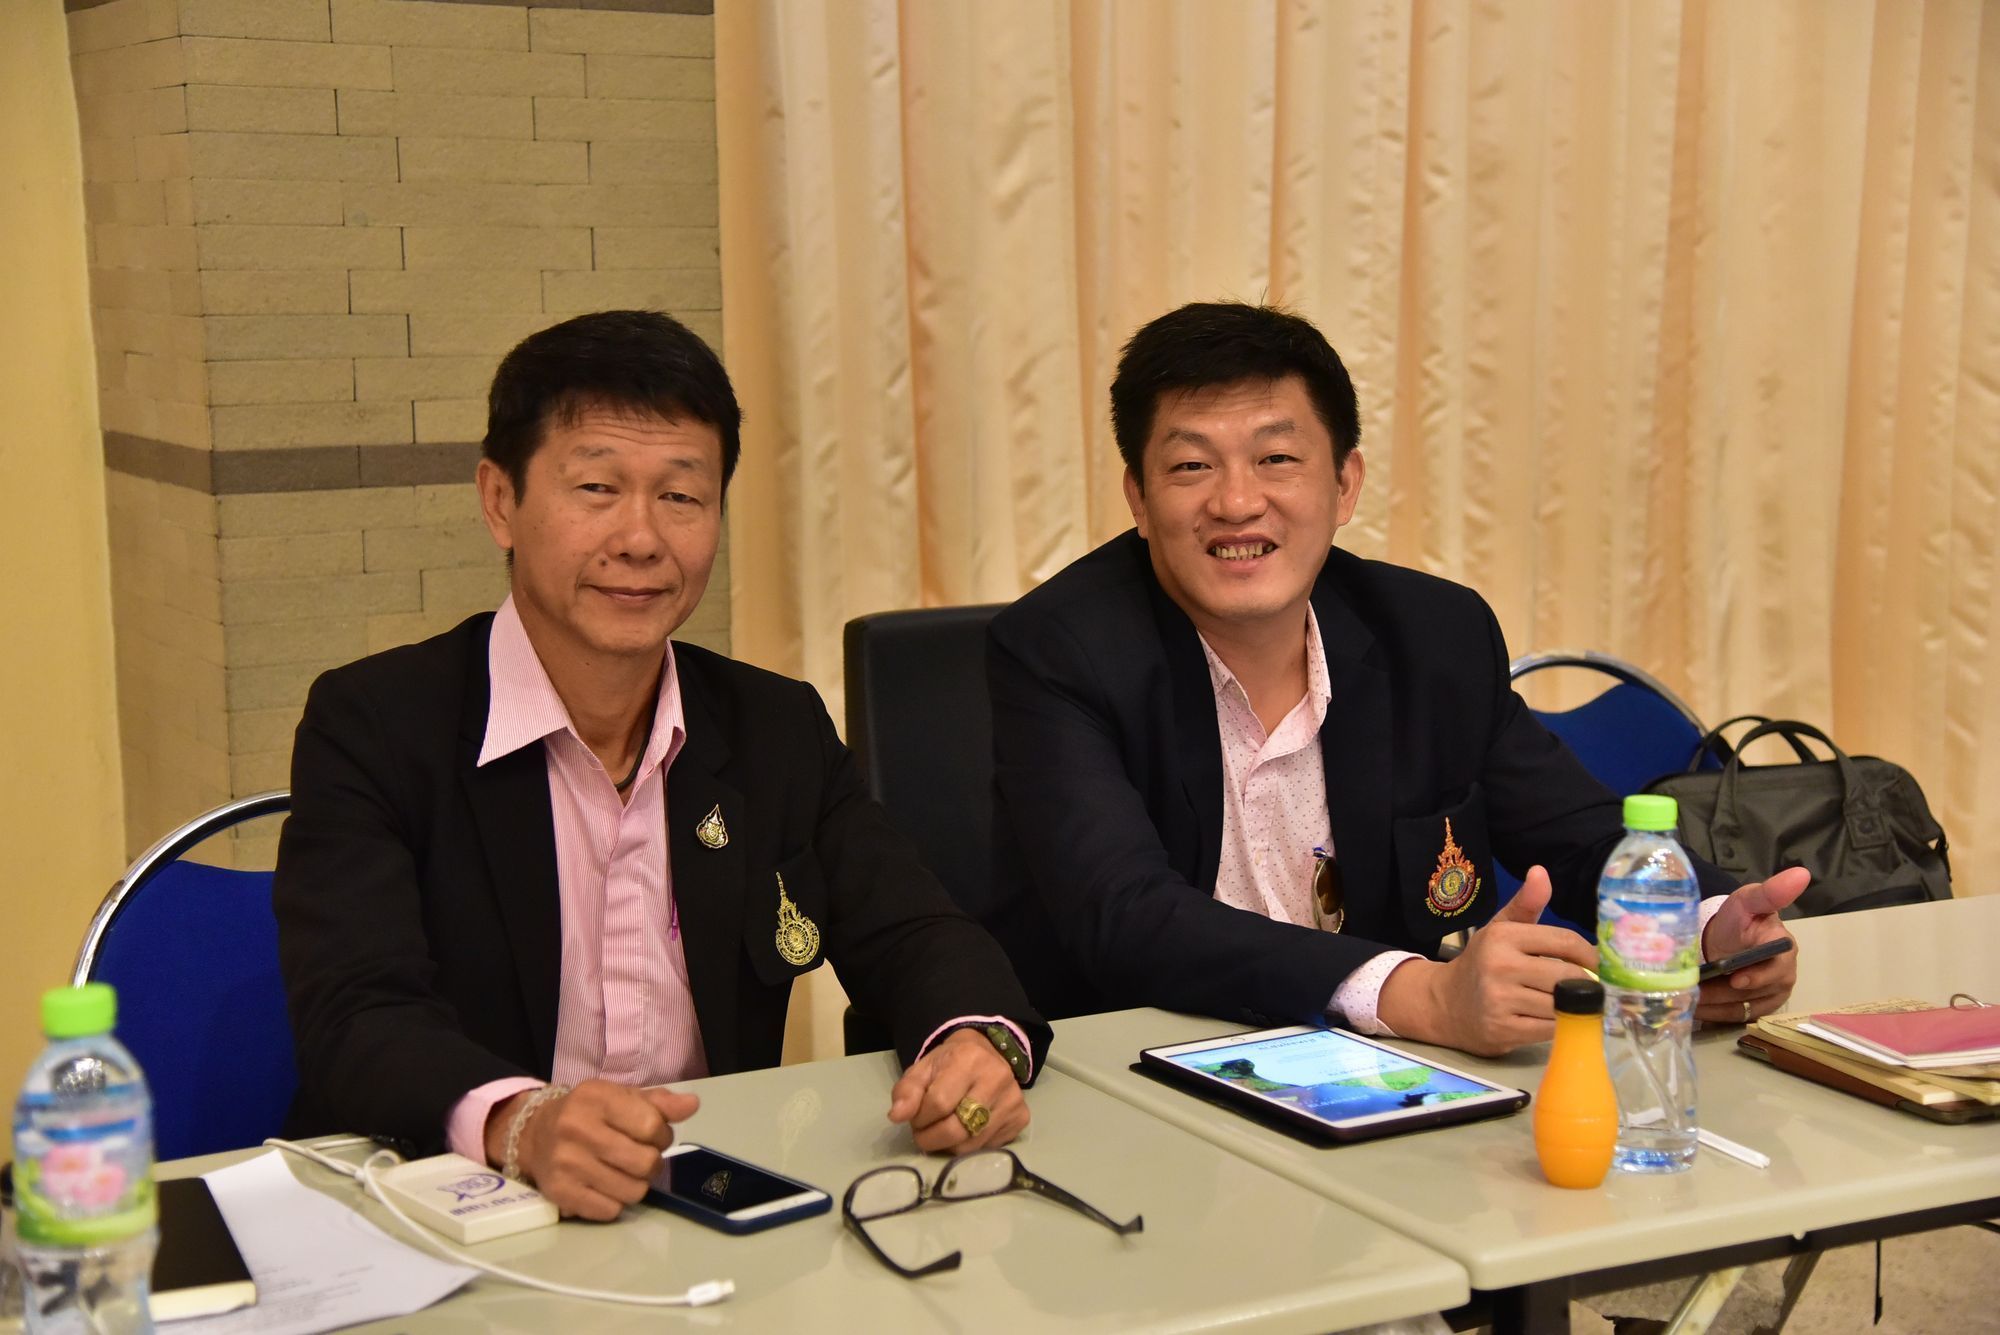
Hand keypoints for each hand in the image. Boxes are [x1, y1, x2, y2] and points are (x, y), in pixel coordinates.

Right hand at [485, 1078, 698, 1220]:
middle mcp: (577, 1129)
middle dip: (652, 1162)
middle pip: (646, 1162)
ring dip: (636, 1184)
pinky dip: (615, 1202)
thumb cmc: (589, 1114)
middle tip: (640, 1156)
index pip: (652, 1126)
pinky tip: (604, 1186)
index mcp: (597, 1098)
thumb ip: (659, 1102)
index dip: (662, 1135)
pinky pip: (610, 1210)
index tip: (653, 1135)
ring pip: (633, 1191)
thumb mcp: (622, 1097)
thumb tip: (692, 1104)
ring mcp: (566, 1163)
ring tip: (623, 1171)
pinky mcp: (560, 1193)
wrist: (534, 1134)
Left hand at [887, 1028, 1028, 1153]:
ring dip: (948, 1146)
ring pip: (971, 1144)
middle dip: (931, 1138)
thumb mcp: (923, 1069)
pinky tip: (964, 1131)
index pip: (938, 1103)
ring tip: (941, 1132)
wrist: (986, 1053)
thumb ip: (907, 1091)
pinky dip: (969, 1146)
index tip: (915, 1118)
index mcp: (969, 1059)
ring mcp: (1013, 1100)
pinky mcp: (1021, 1118)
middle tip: (924, 1134)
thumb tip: (897, 1116)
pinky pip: (988, 1148)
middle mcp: (997, 1078)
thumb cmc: (949, 1063)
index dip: (920, 1118)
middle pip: (956, 1128)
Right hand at [1377, 866, 1598, 1055]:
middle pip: (1568, 977)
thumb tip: (1541, 871)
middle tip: (1587, 988)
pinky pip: (1550, 1030)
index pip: (1565, 941)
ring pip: (1561, 1006)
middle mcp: (1500, 966)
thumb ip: (1526, 903)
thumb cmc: (1482, 963)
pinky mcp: (1503, 1031)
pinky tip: (1553, 1020)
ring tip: (1571, 1004)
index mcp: (1502, 937)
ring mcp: (1500, 1001)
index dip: (1589, 954)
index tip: (1596, 964)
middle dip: (1584, 985)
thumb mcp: (1500, 929)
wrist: (1445, 1004)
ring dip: (1572, 1008)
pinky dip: (1559, 1027)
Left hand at [1696, 867, 1807, 1023]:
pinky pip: (1739, 1016)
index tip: (1735, 979)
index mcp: (1784, 947)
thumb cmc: (1739, 918)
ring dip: (1715, 1006)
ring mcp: (1774, 993)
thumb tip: (1801, 873)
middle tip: (1695, 992)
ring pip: (1744, 1006)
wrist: (1727, 936)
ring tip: (1689, 1000)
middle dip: (1723, 992)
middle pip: (1754, 991)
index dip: (1757, 976)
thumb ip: (1770, 892)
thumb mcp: (1749, 901)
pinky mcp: (1760, 1007)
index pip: (1776, 967)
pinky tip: (1697, 1010)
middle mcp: (1784, 973)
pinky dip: (1717, 1015)